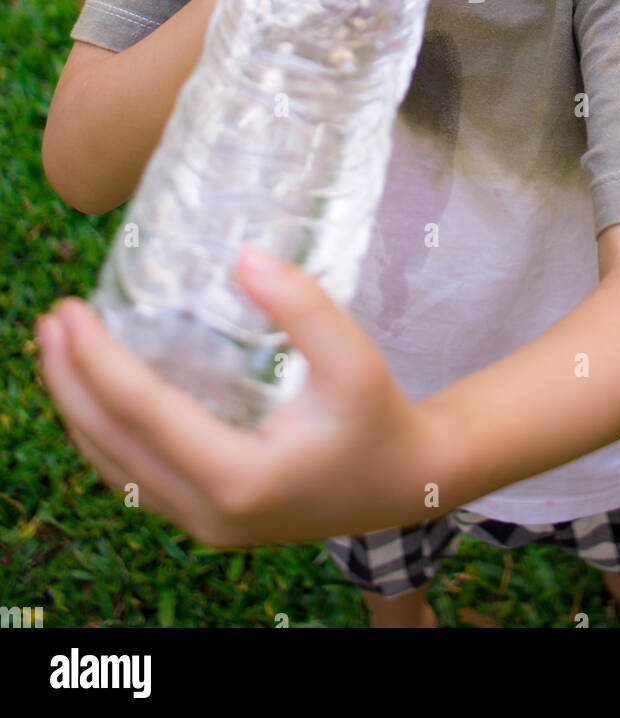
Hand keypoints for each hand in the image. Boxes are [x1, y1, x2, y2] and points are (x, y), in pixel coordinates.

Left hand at [35, 247, 441, 546]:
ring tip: (56, 350)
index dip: (99, 360)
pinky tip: (93, 394)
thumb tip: (243, 258)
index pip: (144, 413)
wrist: (405, 483)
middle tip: (50, 320)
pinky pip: (132, 478)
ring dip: (76, 408)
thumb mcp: (354, 359)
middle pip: (110, 445)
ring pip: (112, 468)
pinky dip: (102, 434)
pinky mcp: (205, 519)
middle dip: (68, 381)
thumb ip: (304, 307)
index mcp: (240, 477)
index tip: (72, 311)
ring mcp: (203, 525)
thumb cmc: (380, 418)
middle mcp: (210, 513)